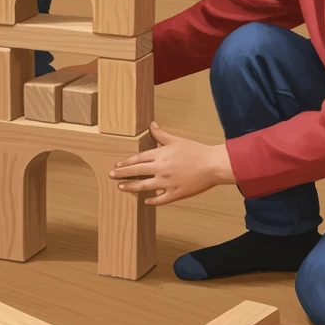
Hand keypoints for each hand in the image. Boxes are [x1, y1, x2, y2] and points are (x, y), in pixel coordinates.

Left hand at [108, 122, 235, 205]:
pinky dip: (152, 200)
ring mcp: (167, 182)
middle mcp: (160, 169)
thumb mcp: (176, 140)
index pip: (138, 159)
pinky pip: (160, 199)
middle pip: (137, 172)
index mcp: (160, 155)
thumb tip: (151, 124)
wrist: (212, 165)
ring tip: (121, 187)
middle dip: (122, 174)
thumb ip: (161, 134)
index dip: (126, 163)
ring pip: (144, 186)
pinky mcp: (175, 193)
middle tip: (111, 176)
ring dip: (131, 187)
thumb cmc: (195, 151)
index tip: (117, 166)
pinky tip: (146, 201)